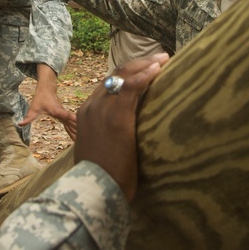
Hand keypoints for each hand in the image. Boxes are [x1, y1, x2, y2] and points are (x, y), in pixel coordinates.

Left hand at [19, 65, 77, 139]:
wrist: (47, 88)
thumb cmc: (40, 98)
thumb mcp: (33, 108)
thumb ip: (28, 117)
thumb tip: (20, 124)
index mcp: (56, 110)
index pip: (66, 115)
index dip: (72, 120)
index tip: (79, 123)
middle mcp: (61, 112)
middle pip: (71, 122)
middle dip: (76, 130)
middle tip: (81, 139)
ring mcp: (63, 114)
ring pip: (71, 123)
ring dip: (76, 131)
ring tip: (80, 140)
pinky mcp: (63, 115)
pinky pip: (69, 123)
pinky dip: (73, 129)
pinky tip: (76, 135)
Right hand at [74, 53, 167, 200]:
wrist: (93, 189)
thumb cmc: (99, 178)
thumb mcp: (98, 153)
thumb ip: (105, 141)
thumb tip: (118, 144)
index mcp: (85, 114)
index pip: (107, 86)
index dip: (126, 76)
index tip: (143, 71)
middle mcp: (92, 106)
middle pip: (115, 75)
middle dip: (137, 65)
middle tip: (157, 60)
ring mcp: (102, 109)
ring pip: (123, 76)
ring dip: (145, 65)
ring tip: (163, 59)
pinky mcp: (116, 115)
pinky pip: (132, 86)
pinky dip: (146, 75)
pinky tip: (159, 69)